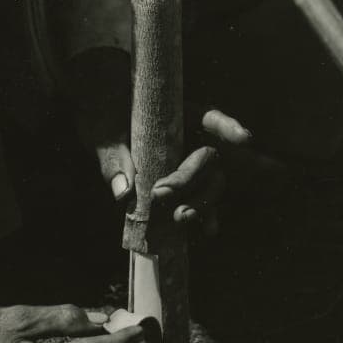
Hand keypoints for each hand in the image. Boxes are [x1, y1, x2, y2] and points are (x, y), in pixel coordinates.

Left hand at [64, 47, 259, 236]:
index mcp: (179, 113)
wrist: (99, 119)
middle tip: (162, 194)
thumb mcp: (104, 129)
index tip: (244, 139)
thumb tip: (123, 191)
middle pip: (206, 158)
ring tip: (181, 218)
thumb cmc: (104, 112)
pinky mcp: (181, 182)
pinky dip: (202, 213)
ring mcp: (189, 160)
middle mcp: (191, 136)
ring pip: (208, 182)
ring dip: (200, 201)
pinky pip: (197, 197)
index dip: (228, 128)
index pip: (209, 117)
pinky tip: (207, 230)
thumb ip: (115, 157)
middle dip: (191, 178)